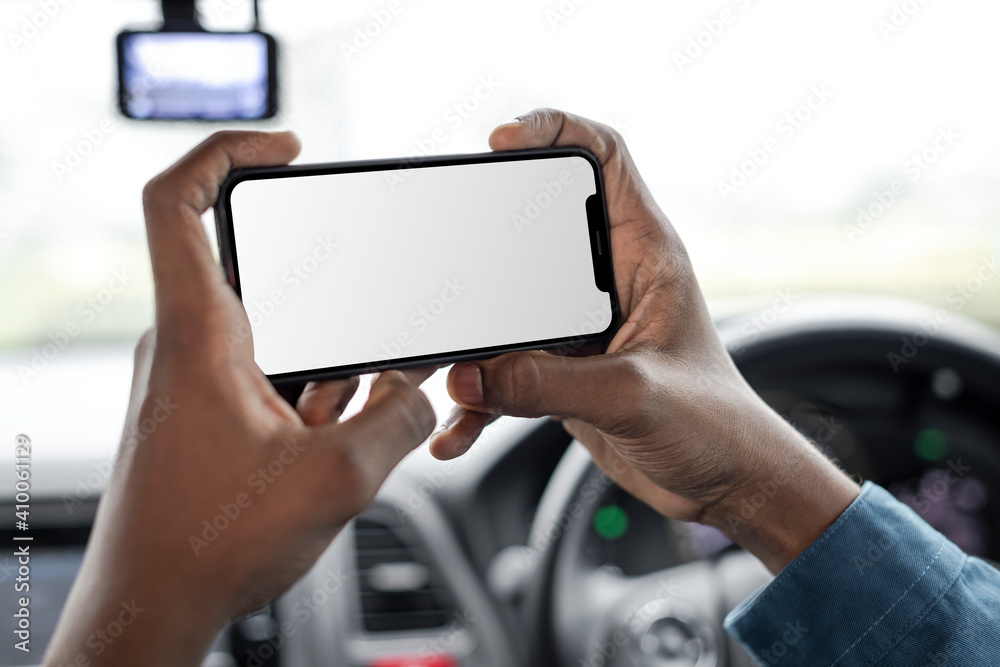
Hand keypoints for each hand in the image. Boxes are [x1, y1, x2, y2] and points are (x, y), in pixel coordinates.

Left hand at [45, 132, 436, 666]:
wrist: (153, 604)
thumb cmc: (208, 544)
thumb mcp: (338, 478)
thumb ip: (400, 418)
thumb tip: (424, 390)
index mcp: (199, 335)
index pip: (177, 201)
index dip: (228, 150)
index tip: (287, 147)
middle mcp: (187, 346)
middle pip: (257, 271)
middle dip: (326, 292)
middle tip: (368, 319)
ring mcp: (193, 380)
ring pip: (273, 332)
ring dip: (325, 358)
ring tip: (357, 406)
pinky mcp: (204, 413)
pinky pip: (267, 374)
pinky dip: (310, 390)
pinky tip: (341, 431)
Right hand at [430, 109, 858, 572]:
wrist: (724, 482)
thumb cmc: (714, 426)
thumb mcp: (634, 396)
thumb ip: (549, 385)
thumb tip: (468, 376)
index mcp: (646, 254)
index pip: (604, 156)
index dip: (554, 130)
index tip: (502, 142)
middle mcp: (607, 280)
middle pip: (534, 224)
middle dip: (484, 234)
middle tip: (449, 251)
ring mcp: (577, 326)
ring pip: (505, 304)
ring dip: (468, 334)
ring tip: (439, 364)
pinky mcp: (559, 371)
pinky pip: (502, 371)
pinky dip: (476, 397)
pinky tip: (456, 429)